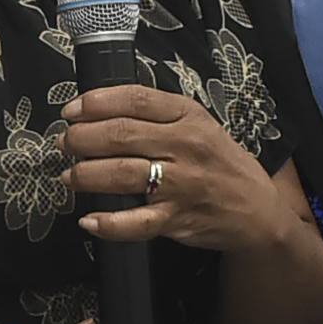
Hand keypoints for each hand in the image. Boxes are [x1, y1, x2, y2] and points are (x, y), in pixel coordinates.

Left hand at [63, 85, 287, 254]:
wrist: (257, 208)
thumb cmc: (220, 163)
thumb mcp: (199, 125)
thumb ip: (158, 115)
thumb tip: (100, 110)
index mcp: (188, 116)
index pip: (135, 99)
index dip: (96, 103)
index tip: (72, 110)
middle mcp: (185, 146)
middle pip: (120, 135)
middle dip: (81, 138)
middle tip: (65, 143)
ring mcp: (181, 184)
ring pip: (121, 174)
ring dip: (85, 174)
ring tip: (69, 175)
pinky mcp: (177, 219)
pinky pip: (135, 223)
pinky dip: (108, 224)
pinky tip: (88, 220)